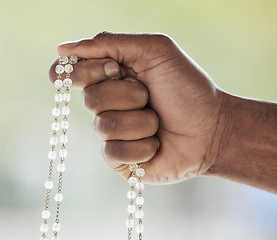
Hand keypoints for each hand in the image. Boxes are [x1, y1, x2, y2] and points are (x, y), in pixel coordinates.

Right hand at [50, 32, 225, 183]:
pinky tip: (157, 144)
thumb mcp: (155, 51)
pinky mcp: (118, 158)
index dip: (78, 72)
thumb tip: (63, 49)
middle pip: (90, 98)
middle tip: (149, 95)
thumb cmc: (187, 88)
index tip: (109, 71)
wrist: (213, 129)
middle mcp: (106, 102)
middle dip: (127, 95)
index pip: (71, 72)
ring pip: (103, 126)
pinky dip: (142, 146)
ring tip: (158, 121)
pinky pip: (112, 151)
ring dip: (140, 121)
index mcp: (110, 74)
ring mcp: (111, 132)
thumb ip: (111, 43)